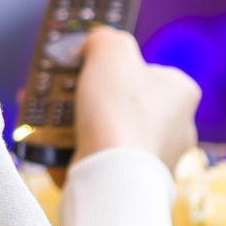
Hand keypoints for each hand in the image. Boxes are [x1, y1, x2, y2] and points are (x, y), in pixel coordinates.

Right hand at [31, 27, 199, 186]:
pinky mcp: (134, 186)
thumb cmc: (118, 110)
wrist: (111, 177)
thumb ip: (103, 38)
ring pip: (110, 134)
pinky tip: (47, 145)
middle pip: (125, 104)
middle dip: (90, 97)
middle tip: (59, 92)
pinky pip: (100, 163)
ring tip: (42, 116)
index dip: (116, 68)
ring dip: (76, 125)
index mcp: (182, 94)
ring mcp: (158, 161)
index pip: (148, 71)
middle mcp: (178, 129)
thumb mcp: (110, 50)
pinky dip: (74, 153)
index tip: (87, 68)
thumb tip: (93, 44)